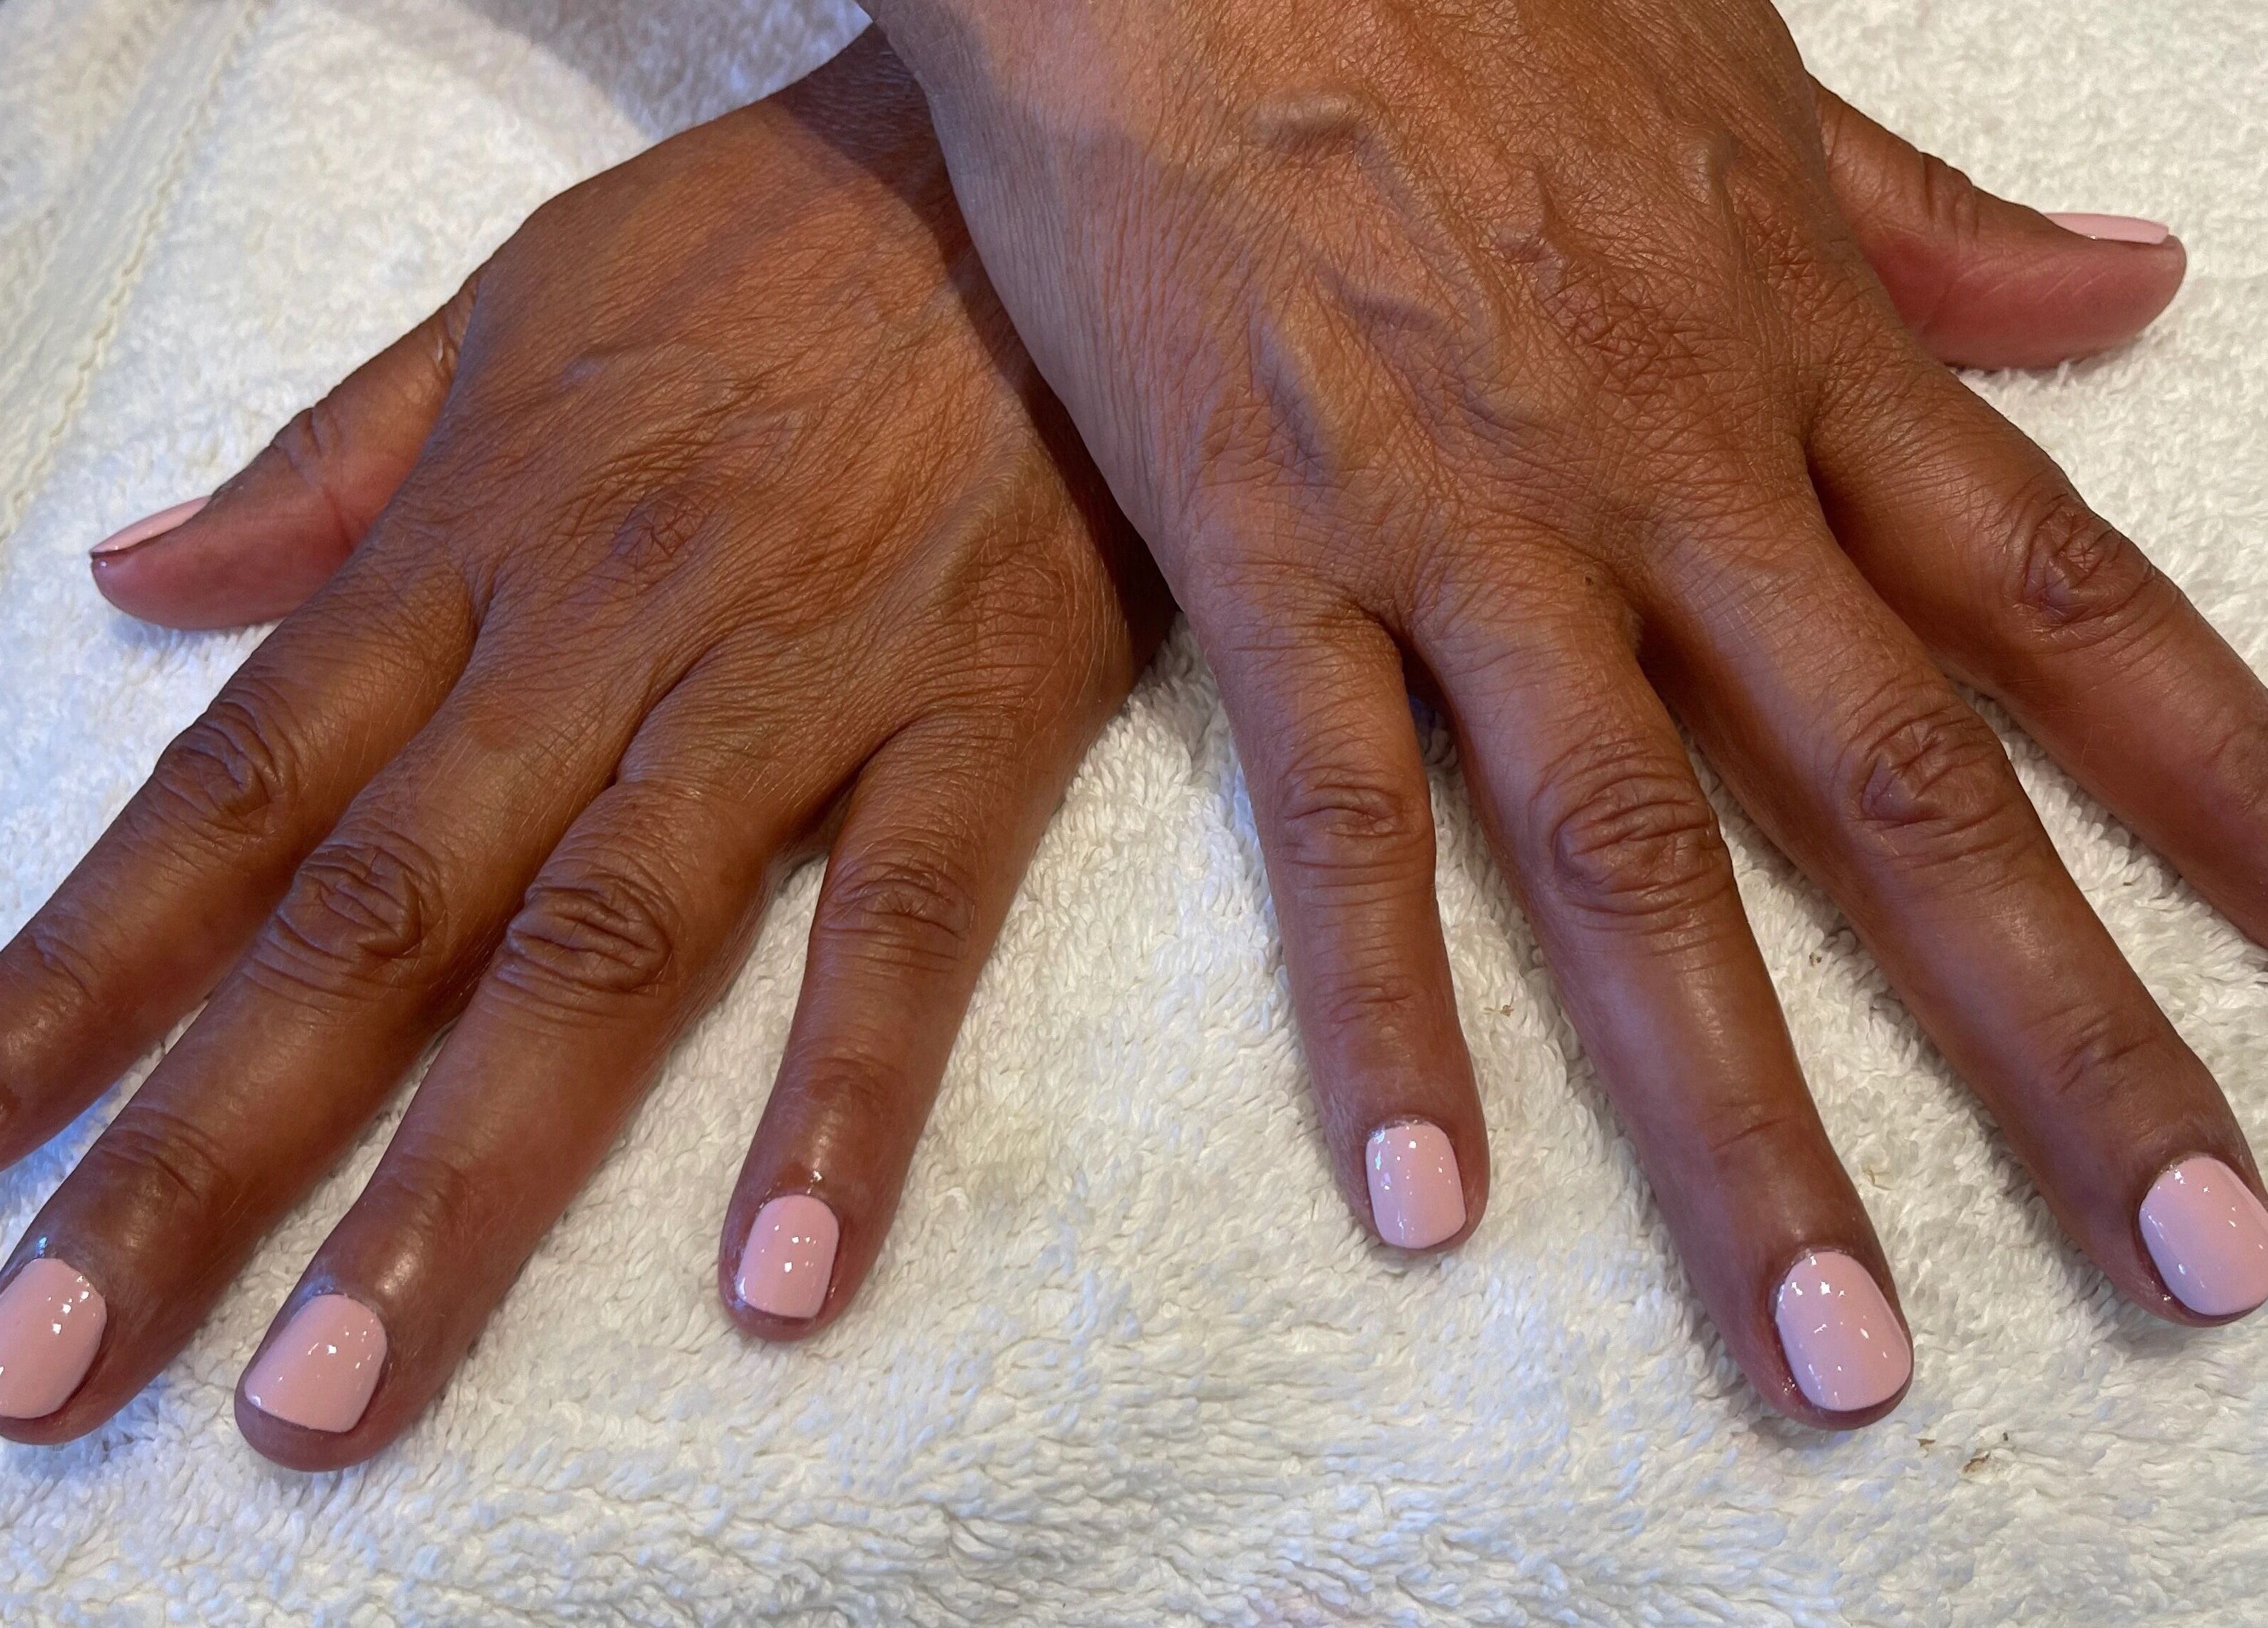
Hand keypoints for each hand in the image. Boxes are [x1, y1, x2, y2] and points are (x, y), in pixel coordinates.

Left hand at [0, 34, 1165, 1467]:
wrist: (1028, 156)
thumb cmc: (768, 244)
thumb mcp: (507, 310)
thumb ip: (324, 466)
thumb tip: (132, 578)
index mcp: (474, 540)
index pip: (237, 790)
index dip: (78, 976)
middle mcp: (595, 634)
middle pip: (369, 914)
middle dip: (200, 1145)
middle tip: (58, 1357)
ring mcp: (786, 682)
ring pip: (596, 950)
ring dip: (453, 1183)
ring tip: (327, 1390)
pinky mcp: (975, 710)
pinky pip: (902, 919)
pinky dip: (840, 1094)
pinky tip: (784, 1275)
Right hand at [872, 0, 2267, 1424]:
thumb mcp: (1745, 76)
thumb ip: (1924, 221)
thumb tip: (2131, 283)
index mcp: (1795, 357)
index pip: (2065, 601)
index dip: (2225, 786)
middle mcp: (1671, 476)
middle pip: (1906, 787)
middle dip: (2070, 1034)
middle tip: (2203, 1265)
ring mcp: (1473, 532)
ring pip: (1642, 857)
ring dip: (1750, 1119)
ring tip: (1840, 1348)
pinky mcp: (1274, 558)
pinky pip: (1346, 814)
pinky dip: (1384, 1011)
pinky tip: (1430, 1204)